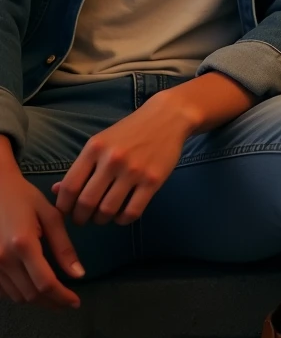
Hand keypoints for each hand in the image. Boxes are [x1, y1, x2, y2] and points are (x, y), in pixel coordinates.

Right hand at [0, 163, 83, 308]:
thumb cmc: (25, 197)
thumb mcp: (51, 215)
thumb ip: (64, 246)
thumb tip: (79, 274)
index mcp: (23, 244)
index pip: (45, 283)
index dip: (62, 297)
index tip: (76, 302)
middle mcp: (3, 259)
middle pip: (31, 295)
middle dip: (52, 302)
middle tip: (68, 301)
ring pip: (17, 296)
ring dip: (37, 300)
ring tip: (54, 294)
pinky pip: (5, 291)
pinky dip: (21, 293)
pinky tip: (34, 286)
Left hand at [52, 97, 190, 226]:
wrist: (167, 117)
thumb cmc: (130, 130)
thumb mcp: (101, 142)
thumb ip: (81, 167)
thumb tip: (56, 192)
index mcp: (95, 148)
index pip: (69, 187)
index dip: (63, 206)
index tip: (67, 211)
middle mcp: (112, 160)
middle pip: (86, 203)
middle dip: (80, 218)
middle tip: (84, 218)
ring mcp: (134, 171)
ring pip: (107, 211)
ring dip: (101, 220)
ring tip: (103, 215)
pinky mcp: (153, 181)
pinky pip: (131, 212)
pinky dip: (122, 220)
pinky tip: (121, 214)